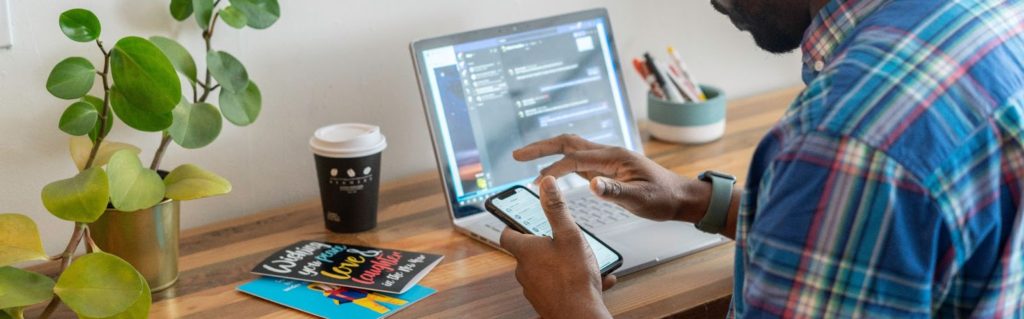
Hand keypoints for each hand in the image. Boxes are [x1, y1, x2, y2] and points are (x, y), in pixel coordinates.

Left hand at [500, 176, 615, 318]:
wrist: (579, 315)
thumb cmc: (574, 278)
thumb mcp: (569, 235)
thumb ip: (556, 209)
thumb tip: (546, 183)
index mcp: (526, 251)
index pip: (507, 234)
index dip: (512, 225)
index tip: (520, 220)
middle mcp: (524, 271)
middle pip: (528, 252)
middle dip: (545, 245)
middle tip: (562, 239)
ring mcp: (534, 288)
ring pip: (545, 270)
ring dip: (562, 263)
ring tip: (585, 261)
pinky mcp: (545, 302)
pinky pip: (558, 286)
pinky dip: (573, 280)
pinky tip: (596, 280)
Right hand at [514, 134, 704, 221]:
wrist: (680, 197)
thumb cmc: (663, 198)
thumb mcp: (641, 199)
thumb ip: (616, 192)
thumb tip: (592, 186)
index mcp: (613, 157)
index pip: (575, 157)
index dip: (552, 166)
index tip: (533, 176)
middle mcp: (607, 154)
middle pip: (568, 143)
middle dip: (541, 147)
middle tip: (517, 155)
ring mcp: (606, 161)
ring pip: (572, 150)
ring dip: (548, 153)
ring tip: (526, 160)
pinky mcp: (607, 170)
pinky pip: (578, 161)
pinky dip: (560, 163)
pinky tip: (551, 172)